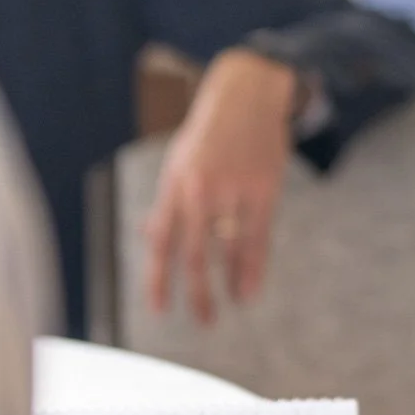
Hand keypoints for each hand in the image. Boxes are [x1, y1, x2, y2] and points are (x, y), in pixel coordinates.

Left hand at [143, 48, 298, 323]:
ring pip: (229, 250)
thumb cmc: (209, 133)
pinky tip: (251, 289)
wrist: (246, 94)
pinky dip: (254, 268)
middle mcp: (199, 190)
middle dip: (196, 292)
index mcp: (173, 184)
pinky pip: (258, 238)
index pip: (160, 242)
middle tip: (202, 319)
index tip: (159, 309)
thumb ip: (168, 203)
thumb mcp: (178, 163)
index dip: (157, 279)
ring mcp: (233, 190)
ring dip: (229, 284)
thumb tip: (150, 238)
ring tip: (231, 305)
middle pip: (194, 253)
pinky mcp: (264, 189)